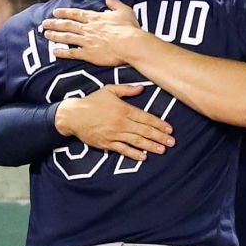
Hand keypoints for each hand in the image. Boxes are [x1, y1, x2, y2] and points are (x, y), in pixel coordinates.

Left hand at [44, 0, 143, 65]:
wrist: (130, 44)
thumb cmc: (129, 29)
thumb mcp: (124, 10)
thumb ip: (114, 3)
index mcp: (95, 18)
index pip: (76, 14)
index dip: (65, 12)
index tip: (55, 12)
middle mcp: (88, 28)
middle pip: (68, 25)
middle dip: (55, 23)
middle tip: (45, 23)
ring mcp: (87, 41)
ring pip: (67, 37)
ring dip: (55, 35)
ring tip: (46, 34)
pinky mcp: (89, 54)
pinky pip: (72, 53)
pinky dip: (63, 52)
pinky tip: (55, 51)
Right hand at [54, 85, 174, 160]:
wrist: (73, 115)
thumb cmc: (92, 101)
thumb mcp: (109, 90)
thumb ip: (127, 90)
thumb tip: (142, 88)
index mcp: (124, 109)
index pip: (146, 117)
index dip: (159, 124)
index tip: (169, 129)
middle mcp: (121, 123)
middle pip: (144, 131)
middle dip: (159, 137)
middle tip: (172, 142)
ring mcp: (114, 134)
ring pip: (136, 141)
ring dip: (150, 146)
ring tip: (162, 150)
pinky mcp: (107, 144)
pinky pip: (123, 150)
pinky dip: (134, 154)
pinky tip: (143, 157)